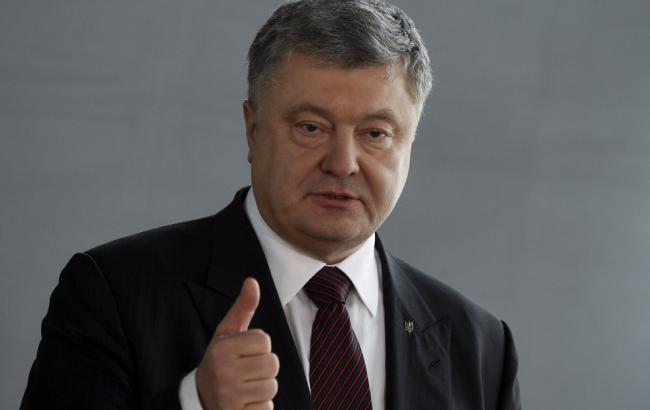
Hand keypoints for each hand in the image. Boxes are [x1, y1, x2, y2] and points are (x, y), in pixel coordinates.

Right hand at [196, 278, 278, 409]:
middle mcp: (224, 373)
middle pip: (272, 363)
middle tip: (246, 371)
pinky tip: (244, 402)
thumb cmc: (220, 361)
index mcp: (222, 349)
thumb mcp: (227, 333)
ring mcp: (230, 397)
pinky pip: (267, 408)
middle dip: (263, 367)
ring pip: (272, 386)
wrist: (200, 399)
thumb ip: (242, 308)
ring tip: (244, 386)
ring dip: (262, 387)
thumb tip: (252, 281)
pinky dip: (260, 406)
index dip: (258, 346)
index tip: (243, 353)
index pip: (264, 340)